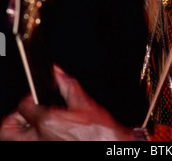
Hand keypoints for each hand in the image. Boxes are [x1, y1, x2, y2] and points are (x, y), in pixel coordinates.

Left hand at [0, 66, 134, 140]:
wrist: (109, 147)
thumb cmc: (99, 131)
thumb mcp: (84, 102)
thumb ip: (67, 84)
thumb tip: (56, 71)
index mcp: (47, 122)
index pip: (23, 106)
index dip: (30, 98)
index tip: (37, 97)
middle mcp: (40, 139)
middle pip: (7, 130)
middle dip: (14, 119)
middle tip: (27, 114)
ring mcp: (42, 147)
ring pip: (17, 140)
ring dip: (22, 132)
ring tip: (35, 125)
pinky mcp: (46, 152)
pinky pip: (31, 144)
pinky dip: (35, 138)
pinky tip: (48, 134)